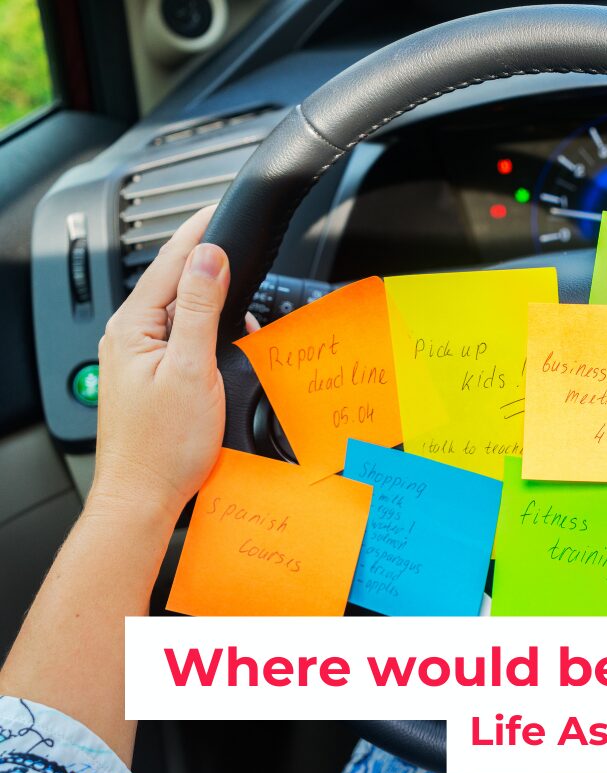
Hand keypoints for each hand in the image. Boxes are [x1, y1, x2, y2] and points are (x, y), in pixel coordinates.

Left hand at [91, 206, 254, 522]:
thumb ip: (199, 309)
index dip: (197, 232)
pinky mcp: (150, 376)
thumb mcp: (191, 369)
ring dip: (211, 299)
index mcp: (134, 327)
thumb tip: (208, 257)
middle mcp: (129, 337)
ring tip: (241, 299)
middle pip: (174, 282)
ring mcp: (137, 357)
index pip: (169, 262)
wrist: (144, 496)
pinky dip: (205, 328)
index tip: (217, 207)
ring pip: (179, 310)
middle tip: (240, 244)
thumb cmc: (164, 447)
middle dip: (208, 263)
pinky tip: (225, 338)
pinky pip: (180, 335)